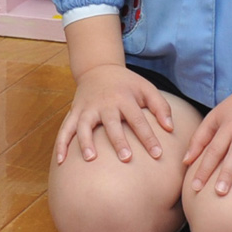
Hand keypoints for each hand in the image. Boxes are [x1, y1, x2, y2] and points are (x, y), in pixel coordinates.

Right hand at [54, 65, 174, 164]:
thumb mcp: (147, 89)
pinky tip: (60, 161)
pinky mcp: (74, 113)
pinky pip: (65, 129)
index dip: (148, 138)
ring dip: (86, 142)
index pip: (138, 120)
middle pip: (112, 124)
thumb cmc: (127, 84)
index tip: (158, 155)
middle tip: (126, 159)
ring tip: (91, 159)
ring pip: (84, 126)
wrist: (98, 69)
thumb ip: (161, 107)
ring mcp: (87, 109)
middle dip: (118, 141)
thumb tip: (170, 128)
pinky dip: (61, 144)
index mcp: (125, 98)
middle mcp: (105, 104)